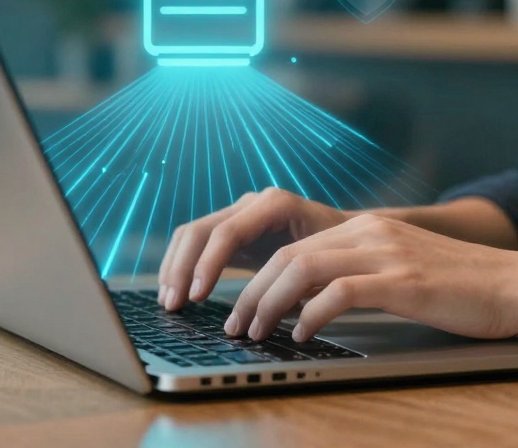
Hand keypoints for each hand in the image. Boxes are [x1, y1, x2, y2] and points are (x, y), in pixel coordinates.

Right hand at [158, 187, 352, 310]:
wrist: (348, 233)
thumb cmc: (340, 251)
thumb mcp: (323, 264)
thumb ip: (295, 280)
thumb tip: (270, 313)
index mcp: (274, 206)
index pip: (227, 233)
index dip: (208, 265)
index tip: (198, 297)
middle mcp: (252, 203)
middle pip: (201, 230)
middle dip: (182, 269)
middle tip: (173, 305)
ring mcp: (239, 212)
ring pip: (191, 234)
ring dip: (175, 268)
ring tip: (168, 302)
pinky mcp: (232, 228)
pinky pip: (197, 242)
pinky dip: (182, 265)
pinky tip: (176, 290)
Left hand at [224, 213, 517, 342]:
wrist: (517, 283)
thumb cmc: (462, 287)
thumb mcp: (401, 269)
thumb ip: (361, 274)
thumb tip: (312, 303)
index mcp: (366, 228)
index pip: (293, 247)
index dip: (259, 278)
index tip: (241, 307)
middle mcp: (369, 232)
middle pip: (288, 256)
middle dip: (253, 293)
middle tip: (237, 326)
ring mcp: (385, 253)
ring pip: (304, 270)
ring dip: (270, 304)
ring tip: (258, 333)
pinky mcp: (402, 280)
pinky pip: (340, 293)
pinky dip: (311, 314)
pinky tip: (302, 334)